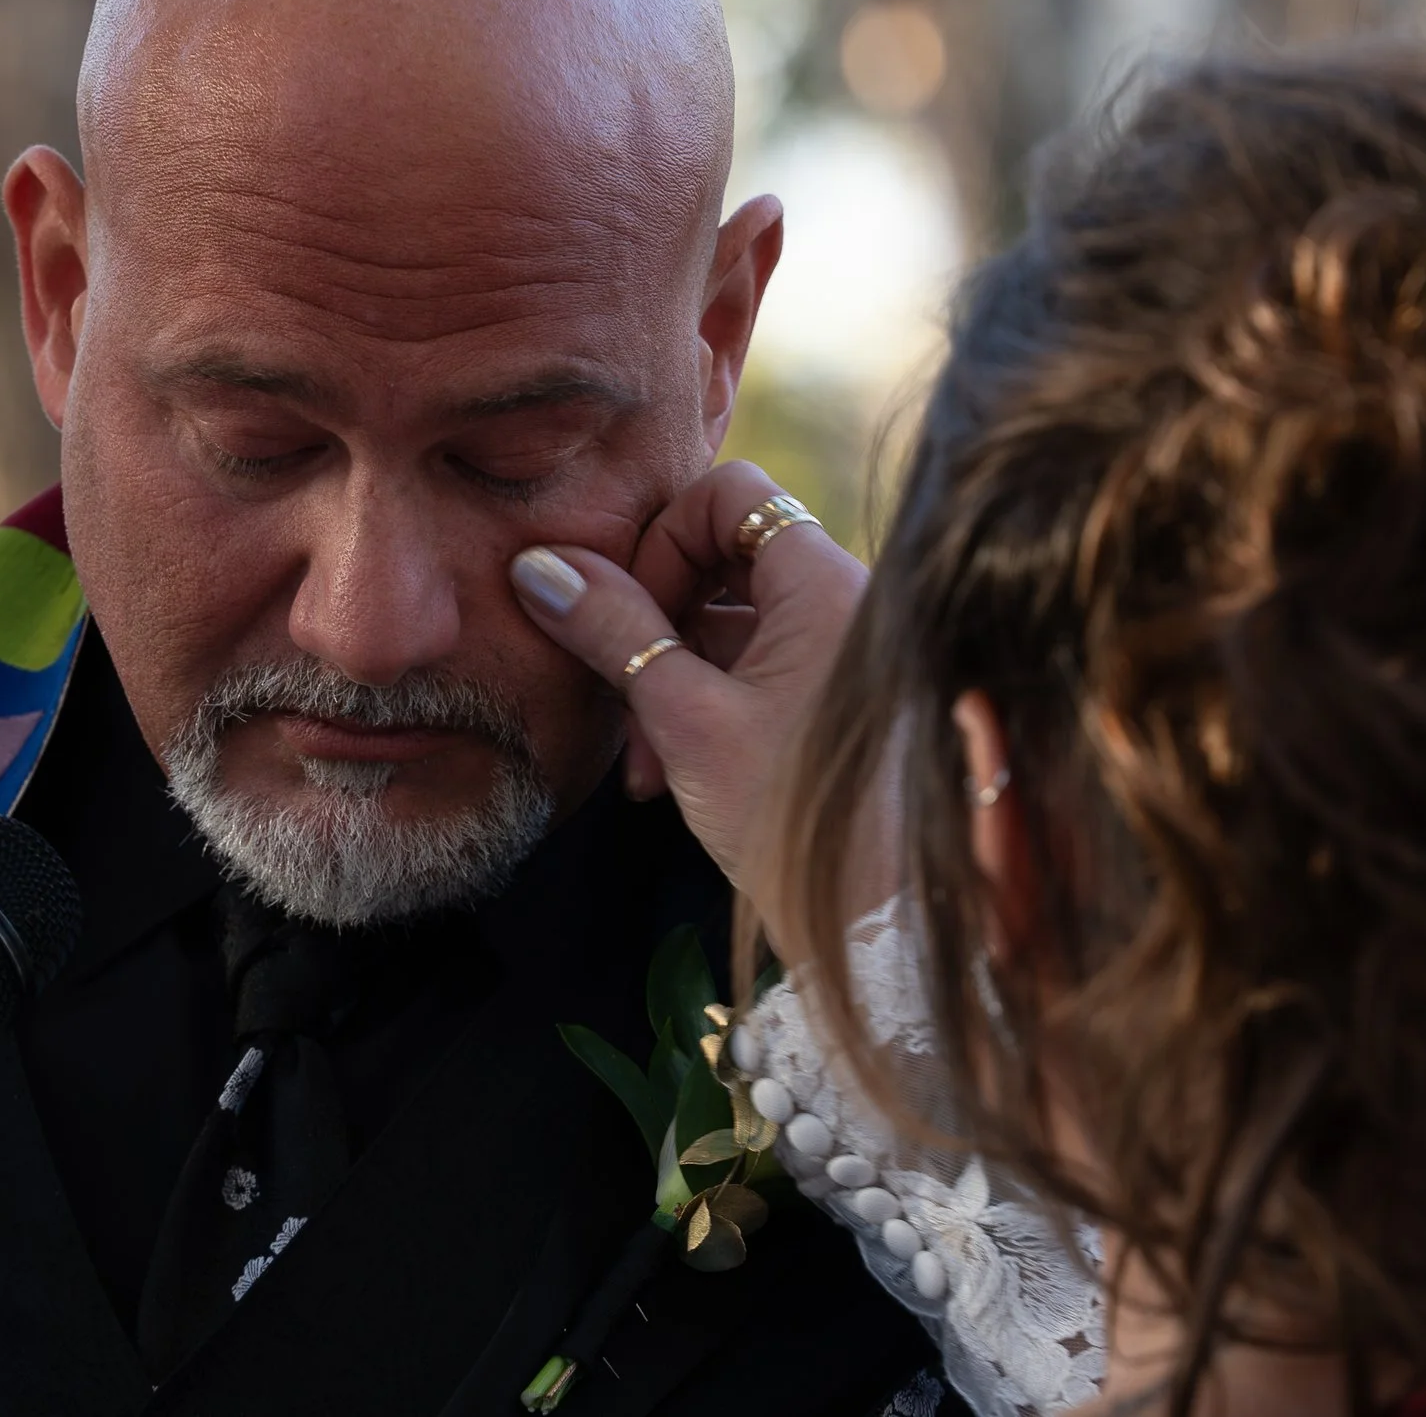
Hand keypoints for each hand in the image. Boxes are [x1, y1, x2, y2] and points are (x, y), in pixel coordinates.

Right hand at [509, 461, 870, 914]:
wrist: (885, 930)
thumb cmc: (793, 820)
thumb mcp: (685, 721)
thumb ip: (613, 632)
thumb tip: (540, 567)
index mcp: (826, 583)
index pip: (729, 495)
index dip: (662, 542)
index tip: (628, 619)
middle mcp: (849, 604)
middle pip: (727, 560)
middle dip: (655, 623)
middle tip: (620, 699)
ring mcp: (847, 657)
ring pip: (736, 626)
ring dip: (672, 678)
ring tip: (642, 764)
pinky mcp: (838, 708)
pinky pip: (762, 672)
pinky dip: (709, 707)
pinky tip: (672, 777)